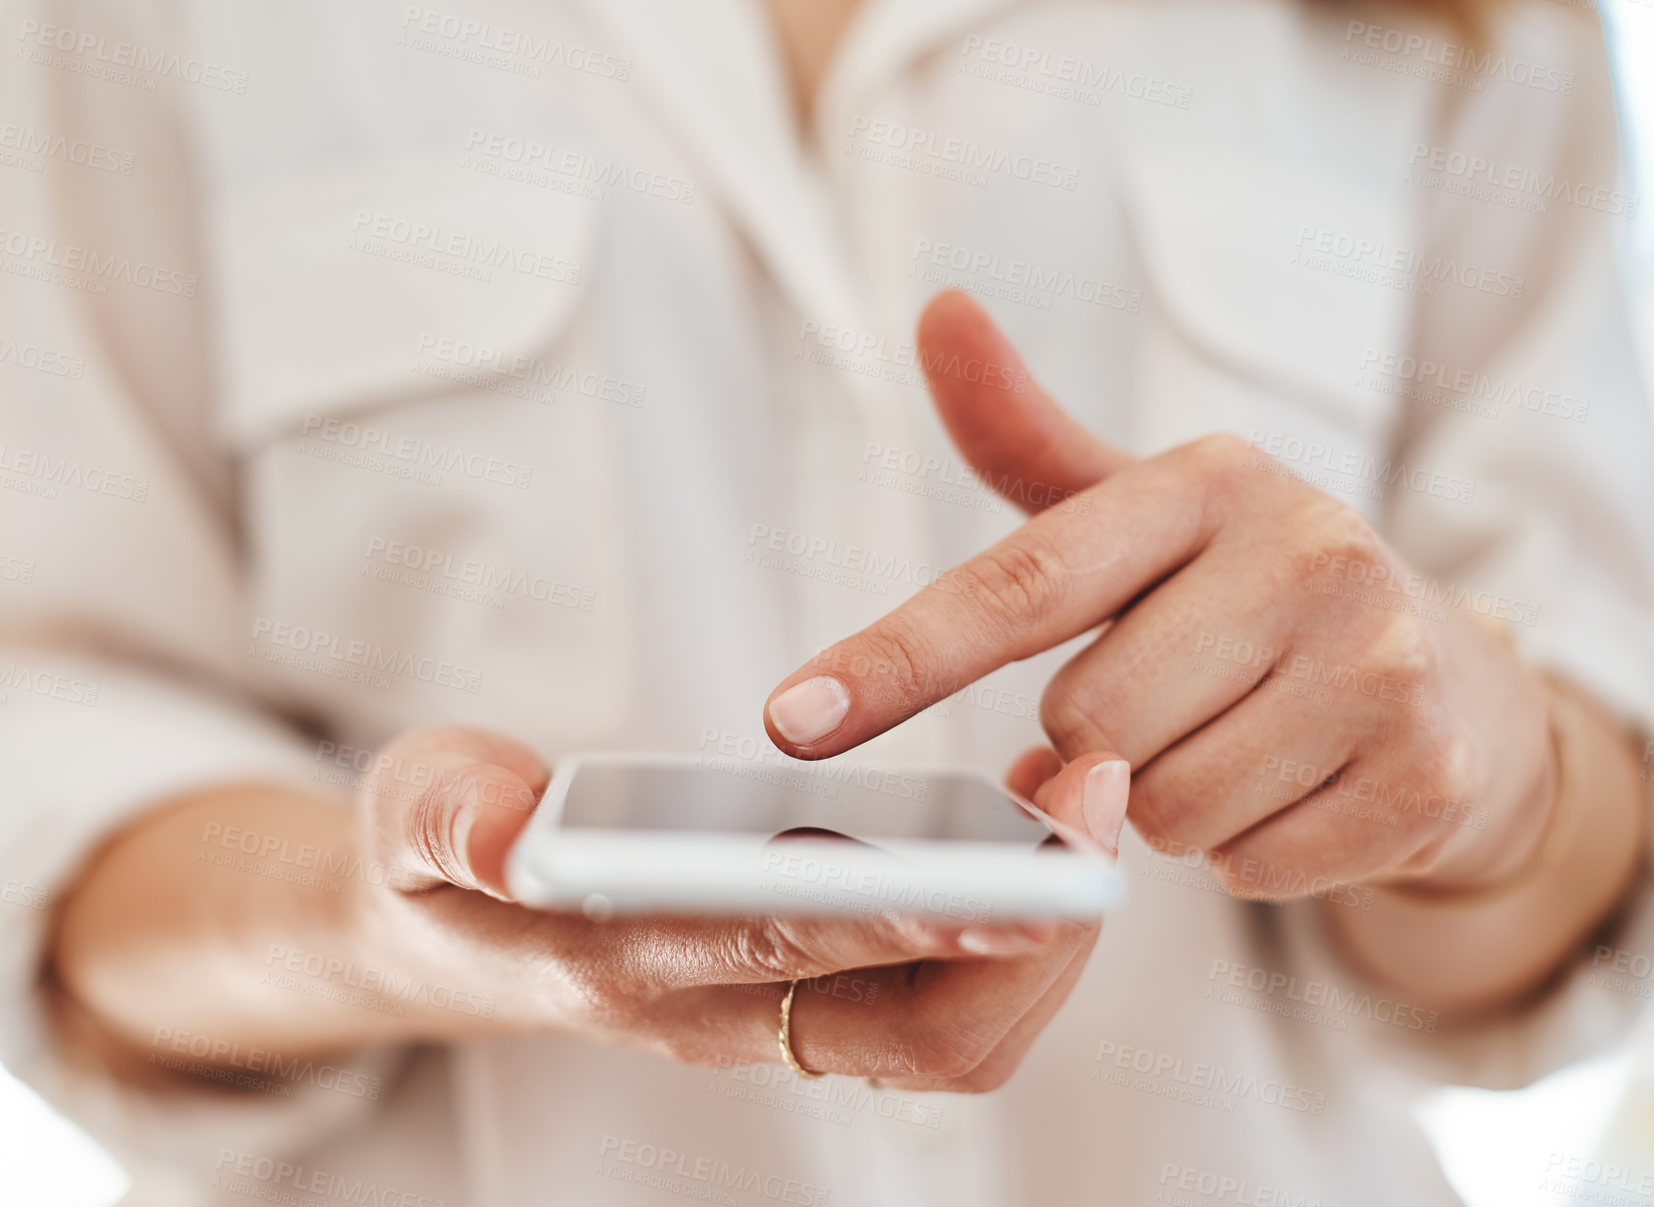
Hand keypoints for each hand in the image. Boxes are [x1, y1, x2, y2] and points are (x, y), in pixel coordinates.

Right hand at [351, 725, 1118, 1090]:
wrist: (445, 934)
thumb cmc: (440, 864)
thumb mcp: (415, 816)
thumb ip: (450, 822)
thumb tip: (508, 831)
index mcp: (624, 960)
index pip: (790, 948)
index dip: (913, 918)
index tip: (1026, 874)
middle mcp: (717, 1014)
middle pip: (917, 1031)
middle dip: (1029, 932)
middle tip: (1098, 795)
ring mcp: (768, 1017)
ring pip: (948, 1035)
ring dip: (1037, 936)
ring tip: (1077, 794)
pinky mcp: (801, 996)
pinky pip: (937, 1003)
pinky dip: (1006, 931)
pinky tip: (1028, 823)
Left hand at [763, 292, 1556, 899]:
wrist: (1449, 676)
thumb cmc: (1250, 590)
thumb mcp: (1144, 509)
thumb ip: (1027, 437)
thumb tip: (937, 308)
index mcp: (1209, 482)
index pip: (1022, 581)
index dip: (897, 658)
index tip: (790, 720)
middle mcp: (1309, 552)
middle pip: (1086, 725)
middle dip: (1091, 744)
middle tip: (1164, 703)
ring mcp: (1379, 664)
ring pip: (1163, 811)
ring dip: (1165, 806)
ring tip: (1234, 741)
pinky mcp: (1424, 773)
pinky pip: (1247, 870)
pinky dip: (1242, 853)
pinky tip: (1290, 790)